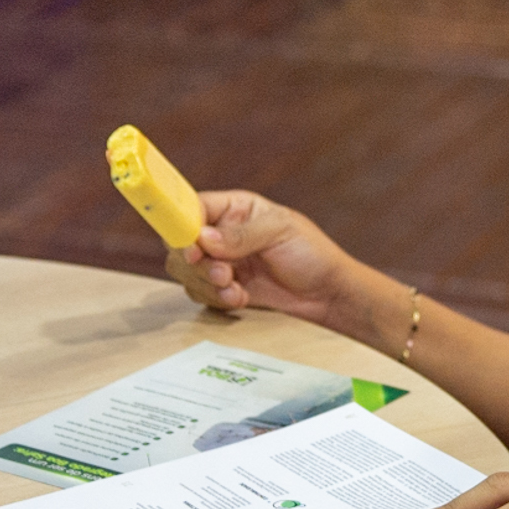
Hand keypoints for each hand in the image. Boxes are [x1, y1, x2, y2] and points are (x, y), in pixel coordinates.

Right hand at [166, 191, 358, 323]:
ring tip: (235, 288)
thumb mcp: (280, 232)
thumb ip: (241, 235)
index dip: (184, 227)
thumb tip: (203, 238)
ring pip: (187, 272)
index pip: (191, 208)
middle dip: (197, 264)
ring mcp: (221, 261)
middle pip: (180, 245)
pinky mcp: (224, 287)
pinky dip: (217, 299)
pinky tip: (241, 298)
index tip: (193, 247)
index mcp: (234, 208)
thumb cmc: (311, 253)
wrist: (327, 293)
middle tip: (224, 274)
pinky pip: (201, 293)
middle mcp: (221, 233)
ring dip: (207, 284)